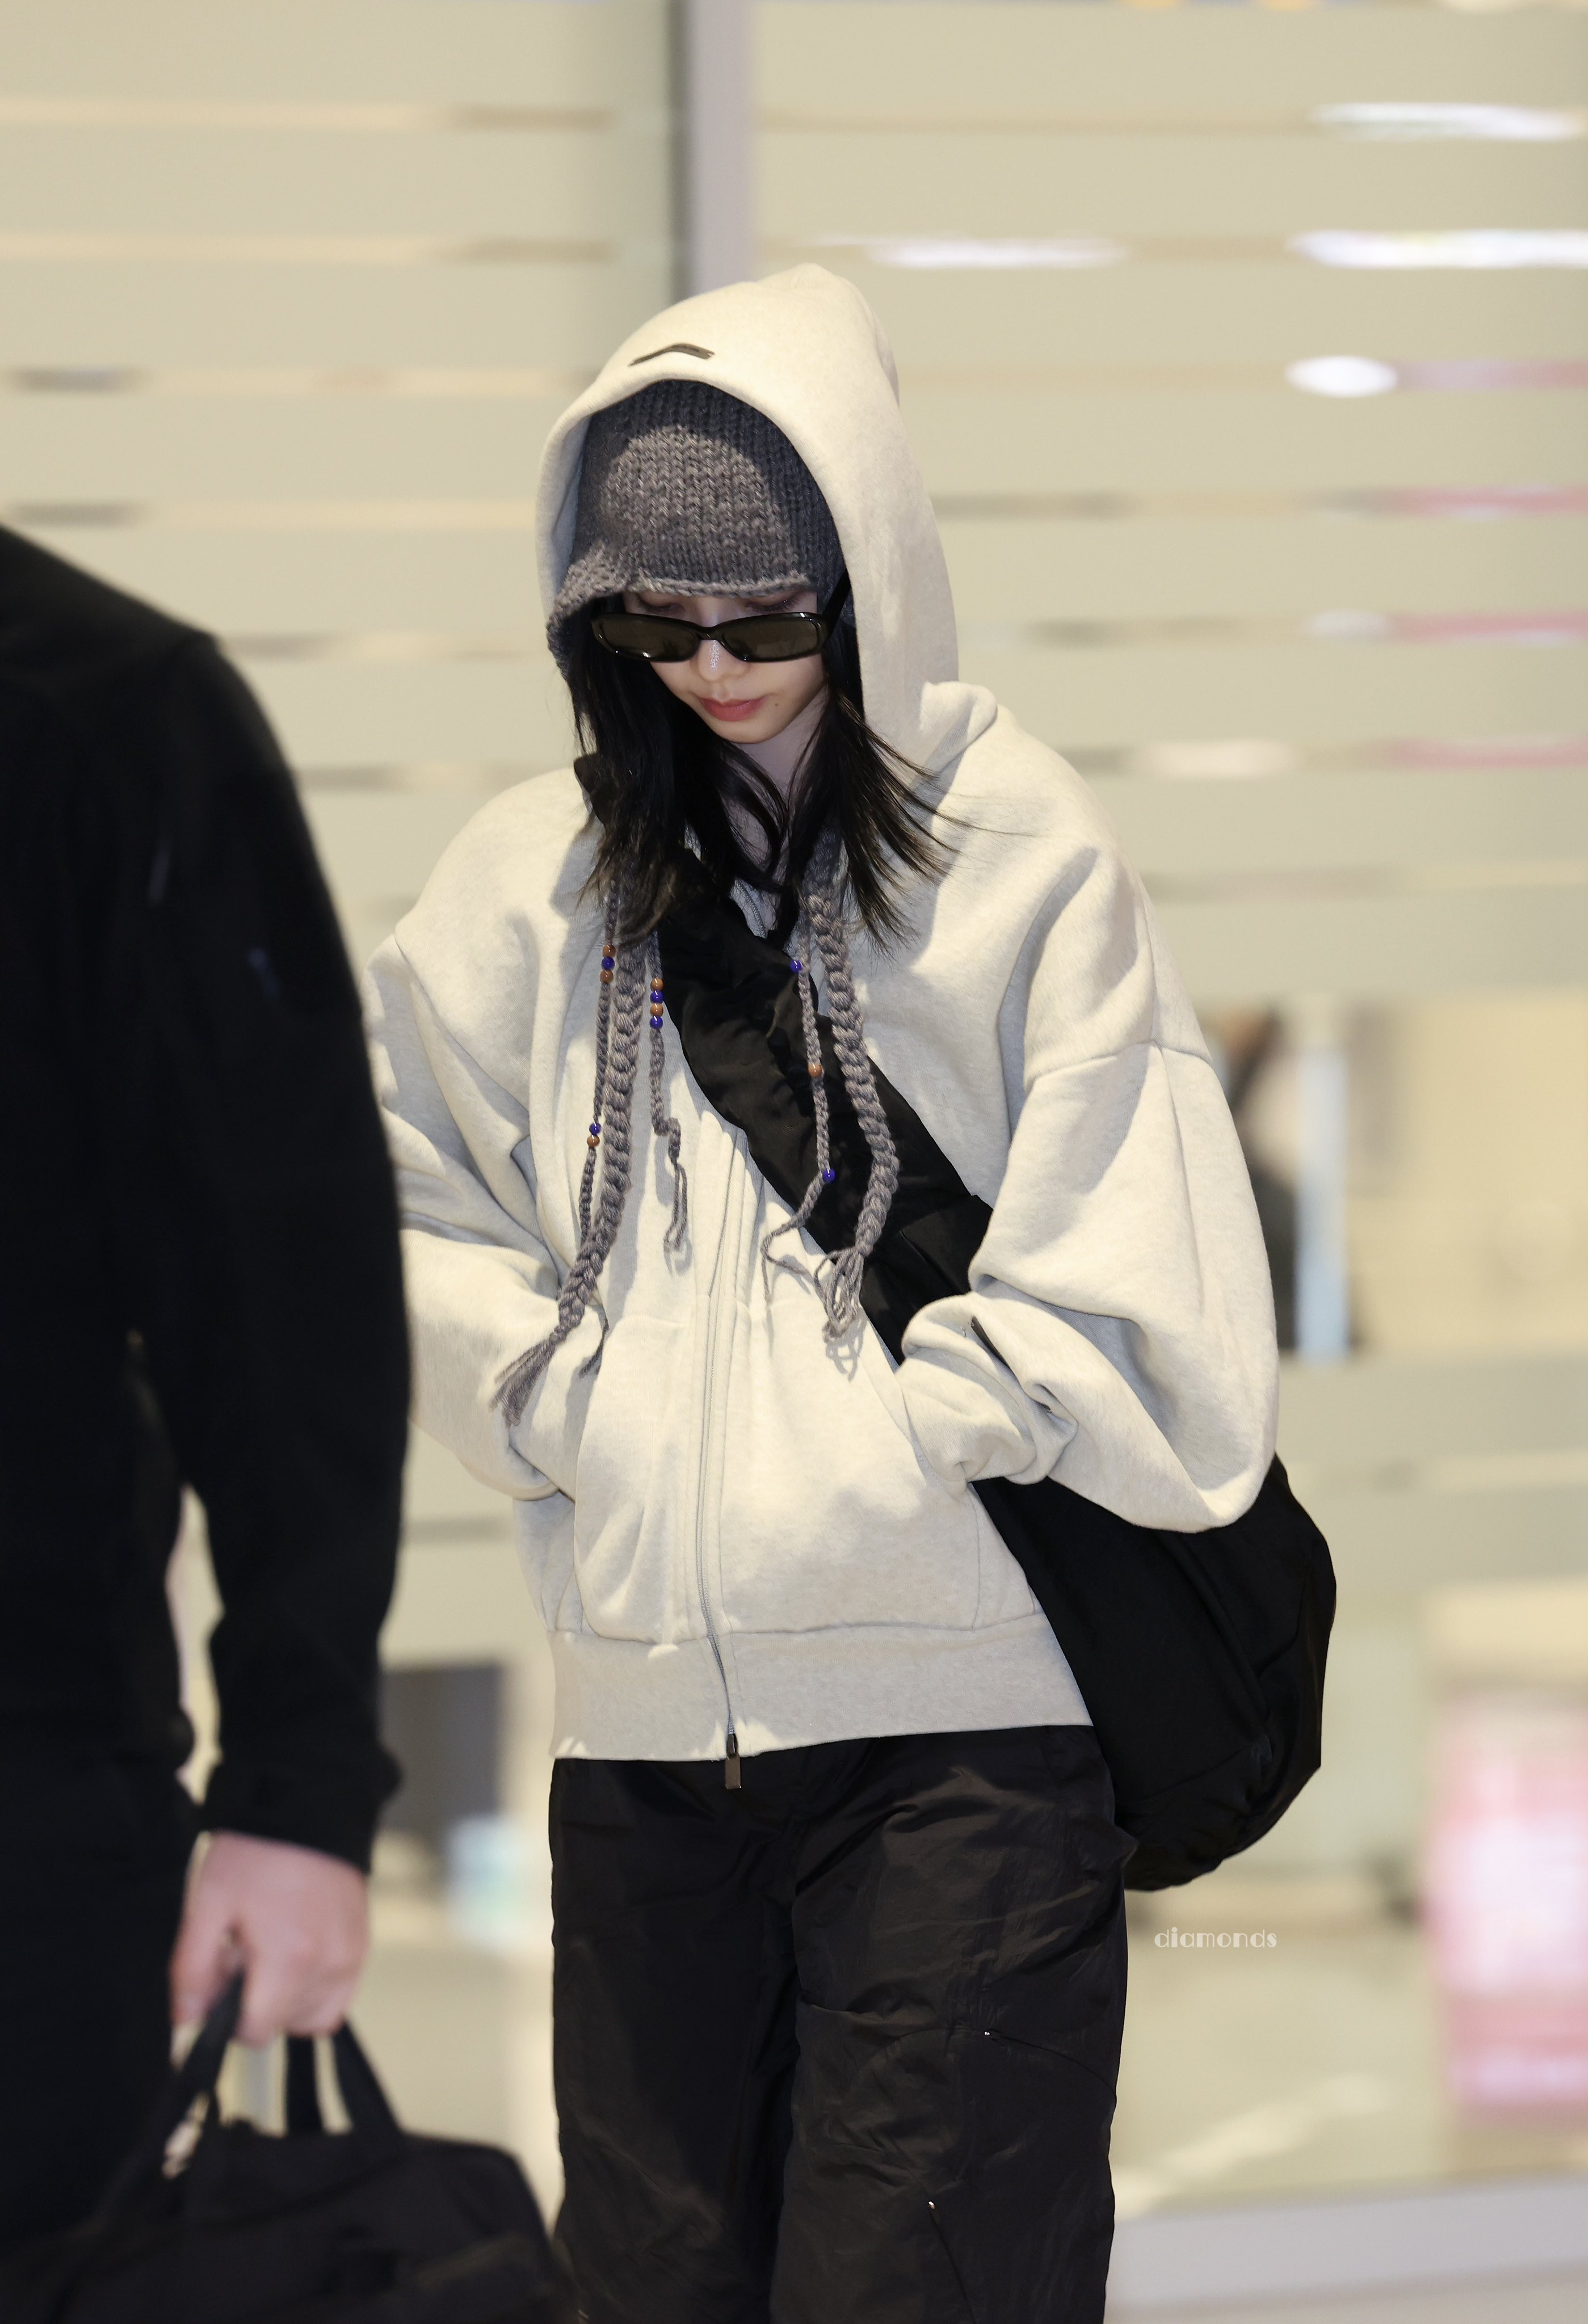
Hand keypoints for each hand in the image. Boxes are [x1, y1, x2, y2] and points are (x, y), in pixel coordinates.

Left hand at [170, 1831, 369, 2045]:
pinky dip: (316, 1989)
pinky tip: (296, 1953)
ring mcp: (351, 1955)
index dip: (228, 2015)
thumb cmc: (256, 1851)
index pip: (256, 2032)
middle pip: (283, 2025)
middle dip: (258, 2001)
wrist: (307, 1803)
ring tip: (273, 1951)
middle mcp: (329, 1964)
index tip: (223, 1975)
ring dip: (288, 1999)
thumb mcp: (208, 1904)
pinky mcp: (362, 1944)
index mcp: (290, 1959)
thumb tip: (187, 2018)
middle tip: (245, 1952)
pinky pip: (340, 1995)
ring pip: (313, 2016)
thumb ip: (192, 1969)